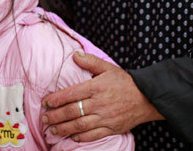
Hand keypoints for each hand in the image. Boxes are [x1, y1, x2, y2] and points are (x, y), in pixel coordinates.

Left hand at [40, 52, 161, 141]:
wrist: (147, 97)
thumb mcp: (108, 67)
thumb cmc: (126, 82)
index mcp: (96, 87)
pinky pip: (94, 135)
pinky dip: (82, 137)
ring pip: (80, 125)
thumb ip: (90, 61)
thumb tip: (74, 55)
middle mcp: (99, 103)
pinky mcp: (112, 128)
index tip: (46, 102)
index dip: (56, 99)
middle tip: (44, 117)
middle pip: (72, 111)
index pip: (71, 94)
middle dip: (56, 115)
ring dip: (64, 128)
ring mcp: (105, 118)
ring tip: (52, 129)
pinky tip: (72, 137)